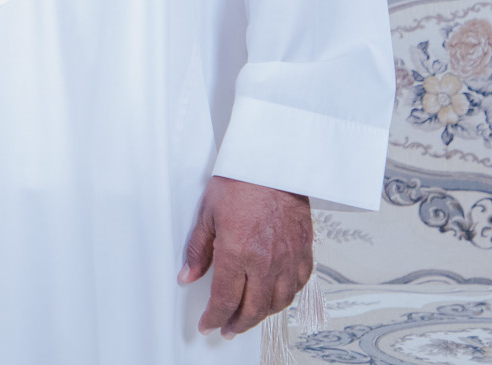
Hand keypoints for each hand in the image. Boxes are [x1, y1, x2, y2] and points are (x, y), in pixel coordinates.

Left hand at [177, 175, 313, 339]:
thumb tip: (188, 276)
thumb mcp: (208, 214)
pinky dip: (285, 297)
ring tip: (249, 316)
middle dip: (237, 323)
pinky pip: (297, 284)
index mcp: (237, 252)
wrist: (274, 163)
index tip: (208, 325)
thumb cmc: (241, 181)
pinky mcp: (304, 250)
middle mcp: (265, 261)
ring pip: (277, 302)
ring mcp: (287, 257)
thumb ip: (198, 250)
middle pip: (252, 308)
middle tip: (227, 328)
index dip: (214, 318)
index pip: (225, 299)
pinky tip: (275, 296)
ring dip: (261, 315)